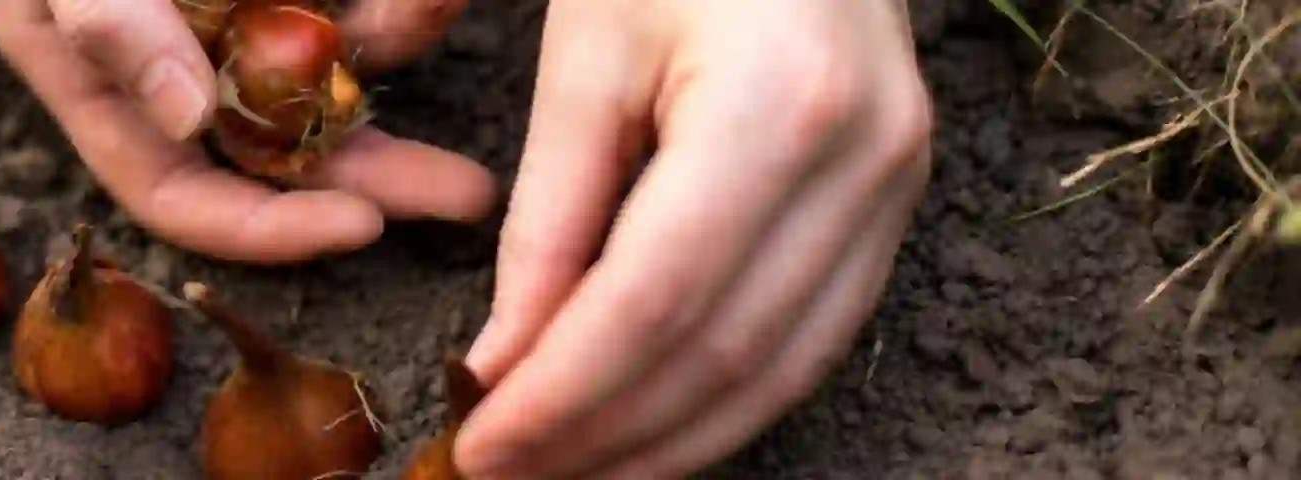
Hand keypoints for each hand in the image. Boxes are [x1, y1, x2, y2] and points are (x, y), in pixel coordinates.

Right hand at [0, 0, 496, 263]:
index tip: (364, 224)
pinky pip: (345, 11)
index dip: (270, 228)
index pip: (183, 197)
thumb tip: (188, 117)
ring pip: (327, 72)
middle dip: (376, 173)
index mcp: (110, 90)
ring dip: (393, 47)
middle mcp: (177, 69)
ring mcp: (234, 18)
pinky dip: (393, 9)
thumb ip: (111, 24)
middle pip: (280, 155)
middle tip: (462, 193)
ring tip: (440, 5)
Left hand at [456, 0, 931, 476]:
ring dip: (667, 443)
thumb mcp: (582, 60)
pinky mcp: (899, 203)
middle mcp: (862, 155)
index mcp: (776, 101)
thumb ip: (549, 221)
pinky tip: (652, 431)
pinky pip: (815, 339)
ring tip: (569, 475)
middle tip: (505, 475)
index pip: (655, 300)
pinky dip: (727, 402)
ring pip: (780, 370)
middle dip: (605, 437)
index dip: (563, 394)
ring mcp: (898, 184)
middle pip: (722, 353)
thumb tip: (507, 367)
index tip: (480, 445)